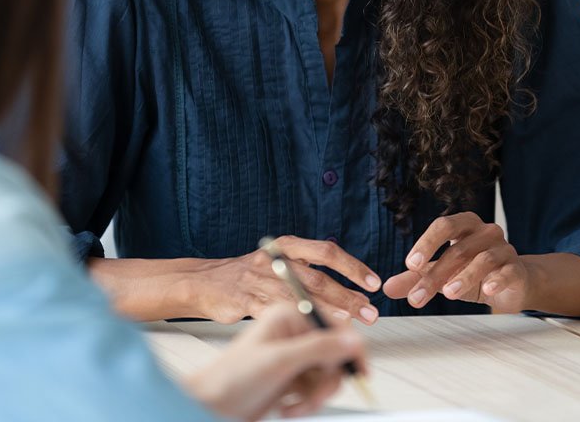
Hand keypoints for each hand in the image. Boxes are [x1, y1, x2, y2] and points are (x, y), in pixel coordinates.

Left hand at [183, 303, 365, 419]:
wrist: (211, 406)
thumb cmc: (231, 378)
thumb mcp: (280, 361)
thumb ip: (319, 349)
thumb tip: (353, 339)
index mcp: (290, 316)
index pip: (335, 326)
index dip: (349, 349)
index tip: (359, 370)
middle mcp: (294, 333)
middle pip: (335, 355)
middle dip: (326, 382)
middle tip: (313, 395)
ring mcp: (293, 357)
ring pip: (327, 377)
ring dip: (314, 396)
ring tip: (294, 404)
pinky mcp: (292, 378)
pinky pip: (316, 390)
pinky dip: (306, 403)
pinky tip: (287, 406)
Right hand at [193, 236, 380, 323]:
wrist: (207, 282)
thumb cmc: (250, 275)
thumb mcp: (279, 262)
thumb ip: (309, 272)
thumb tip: (350, 293)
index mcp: (287, 246)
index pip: (326, 251)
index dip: (351, 267)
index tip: (372, 283)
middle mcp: (275, 260)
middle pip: (318, 277)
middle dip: (347, 295)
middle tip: (369, 311)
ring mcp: (260, 281)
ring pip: (301, 297)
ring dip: (329, 312)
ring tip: (351, 324)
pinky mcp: (247, 302)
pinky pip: (278, 314)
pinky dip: (298, 324)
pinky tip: (314, 333)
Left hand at [382, 212, 528, 312]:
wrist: (512, 285)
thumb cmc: (473, 273)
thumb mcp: (442, 275)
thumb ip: (416, 278)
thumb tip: (387, 288)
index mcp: (464, 225)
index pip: (443, 226)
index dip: (426, 243)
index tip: (410, 264)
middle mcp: (485, 232)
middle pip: (459, 247)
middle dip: (437, 272)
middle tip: (418, 295)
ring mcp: (504, 248)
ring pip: (483, 258)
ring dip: (464, 277)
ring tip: (447, 294)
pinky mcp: (517, 268)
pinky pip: (508, 270)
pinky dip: (497, 279)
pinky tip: (487, 290)